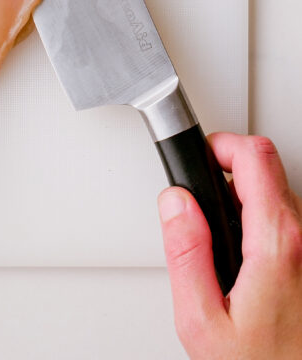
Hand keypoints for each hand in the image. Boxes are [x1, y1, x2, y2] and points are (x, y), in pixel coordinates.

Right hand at [158, 133, 301, 359]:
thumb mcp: (202, 320)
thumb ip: (185, 253)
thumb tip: (176, 203)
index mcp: (277, 244)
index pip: (255, 156)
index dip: (221, 146)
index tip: (199, 158)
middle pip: (269, 168)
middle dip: (229, 168)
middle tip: (202, 191)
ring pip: (280, 195)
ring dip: (246, 197)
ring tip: (218, 227)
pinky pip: (289, 225)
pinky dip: (261, 223)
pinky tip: (242, 252)